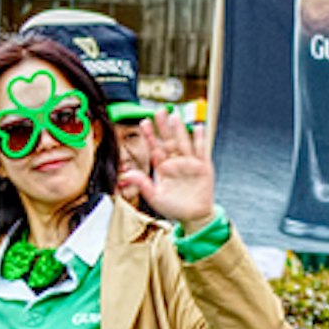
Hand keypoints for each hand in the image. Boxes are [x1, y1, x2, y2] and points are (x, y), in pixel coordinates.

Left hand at [120, 113, 218, 229]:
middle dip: (164, 127)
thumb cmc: (174, 208)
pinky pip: (201, 150)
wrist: (194, 217)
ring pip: (183, 142)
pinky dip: (200, 139)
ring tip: (174, 117)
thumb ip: (142, 184)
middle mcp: (176, 162)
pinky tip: (197, 128)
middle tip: (159, 112)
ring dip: (179, 130)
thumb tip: (125, 175)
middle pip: (169, 141)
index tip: (144, 123)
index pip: (155, 148)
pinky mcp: (203, 167)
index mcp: (163, 168)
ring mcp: (190, 163)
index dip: (150, 135)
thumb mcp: (155, 197)